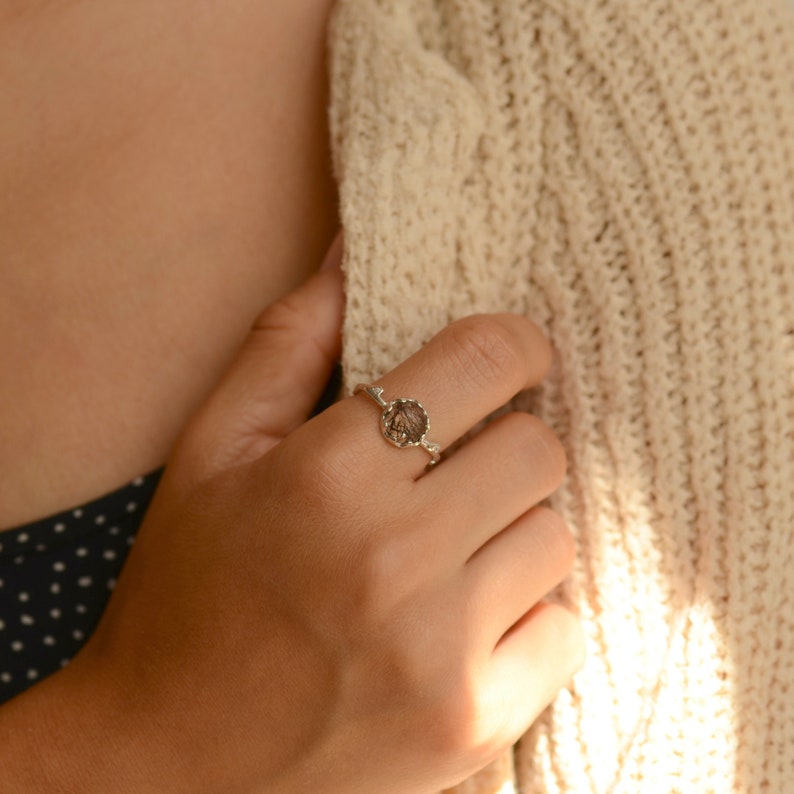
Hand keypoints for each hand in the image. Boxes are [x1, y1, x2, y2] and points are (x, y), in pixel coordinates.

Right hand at [57, 234, 584, 792]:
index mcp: (328, 476)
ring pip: (556, 536)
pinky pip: (563, 629)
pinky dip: (528, 616)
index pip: (483, 362)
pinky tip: (464, 624)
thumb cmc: (187, 595)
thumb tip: (352, 249)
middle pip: (539, 450)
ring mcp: (442, 652)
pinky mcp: (474, 724)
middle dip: (508, 444)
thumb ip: (289, 342)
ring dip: (513, 531)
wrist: (168, 764)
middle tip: (461, 469)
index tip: (507, 358)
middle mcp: (394, 559)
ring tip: (451, 554)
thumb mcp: (212, 453)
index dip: (511, 345)